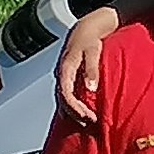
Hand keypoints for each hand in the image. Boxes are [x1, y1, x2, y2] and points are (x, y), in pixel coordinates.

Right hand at [55, 5, 121, 122]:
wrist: (84, 30)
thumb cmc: (90, 40)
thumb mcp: (93, 52)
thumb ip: (91, 69)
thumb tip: (91, 88)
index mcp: (65, 68)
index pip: (65, 93)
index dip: (75, 107)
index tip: (87, 116)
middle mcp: (61, 74)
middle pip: (63, 99)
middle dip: (75, 113)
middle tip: (91, 122)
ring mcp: (62, 77)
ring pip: (63, 99)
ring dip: (73, 112)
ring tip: (88, 122)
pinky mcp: (67, 78)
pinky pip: (66, 96)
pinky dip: (72, 106)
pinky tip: (81, 115)